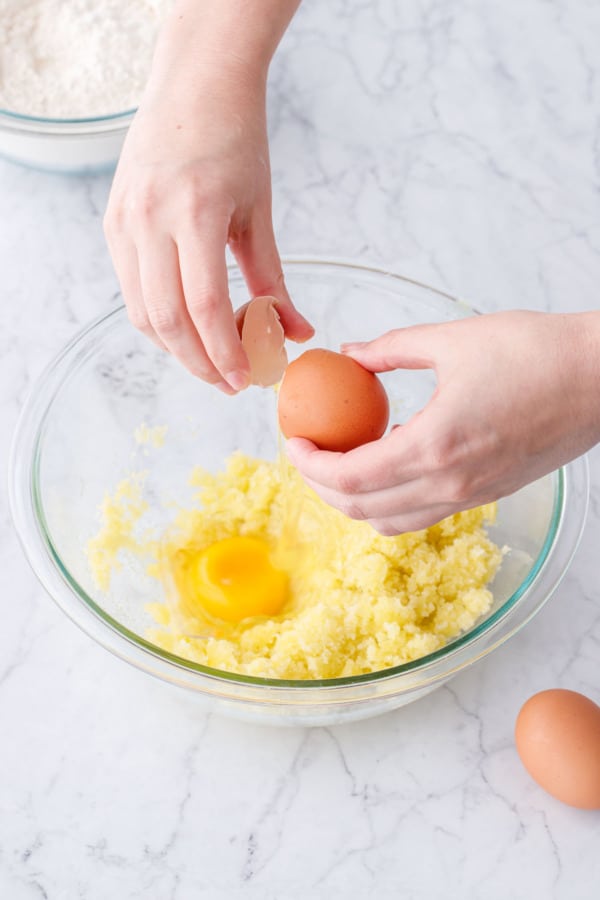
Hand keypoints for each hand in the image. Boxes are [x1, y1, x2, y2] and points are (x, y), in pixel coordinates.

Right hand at [104, 46, 310, 391]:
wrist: (194, 85)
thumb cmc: (237, 141)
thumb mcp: (260, 212)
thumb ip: (274, 278)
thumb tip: (298, 334)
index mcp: (195, 212)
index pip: (204, 307)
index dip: (224, 353)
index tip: (246, 381)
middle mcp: (149, 218)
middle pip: (167, 321)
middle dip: (200, 363)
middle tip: (230, 383)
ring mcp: (124, 220)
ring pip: (142, 313)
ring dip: (177, 347)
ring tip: (212, 359)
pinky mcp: (112, 222)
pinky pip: (131, 290)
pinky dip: (159, 319)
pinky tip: (188, 326)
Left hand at [286, 311, 599, 533]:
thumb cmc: (536, 351)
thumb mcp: (453, 339)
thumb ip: (392, 349)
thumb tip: (350, 353)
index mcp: (435, 446)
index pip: (350, 478)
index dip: (310, 465)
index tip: (292, 440)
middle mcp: (450, 483)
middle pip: (362, 510)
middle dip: (322, 487)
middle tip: (308, 453)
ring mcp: (471, 495)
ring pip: (392, 522)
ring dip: (355, 502)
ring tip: (340, 464)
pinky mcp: (488, 494)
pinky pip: (423, 514)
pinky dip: (391, 501)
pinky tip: (388, 462)